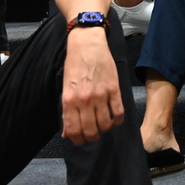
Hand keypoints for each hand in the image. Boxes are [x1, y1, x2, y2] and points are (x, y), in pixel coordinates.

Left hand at [61, 27, 124, 144]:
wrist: (87, 44)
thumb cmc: (74, 65)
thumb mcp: (66, 88)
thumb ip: (67, 112)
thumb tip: (67, 133)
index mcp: (70, 100)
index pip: (74, 130)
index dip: (78, 140)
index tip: (81, 140)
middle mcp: (85, 100)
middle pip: (91, 131)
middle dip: (92, 137)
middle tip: (93, 135)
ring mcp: (101, 95)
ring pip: (106, 124)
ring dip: (105, 129)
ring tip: (104, 125)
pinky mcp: (114, 89)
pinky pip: (119, 113)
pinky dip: (118, 120)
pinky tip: (115, 119)